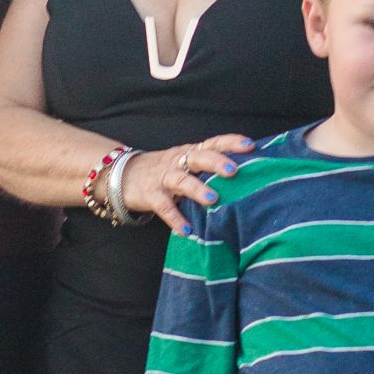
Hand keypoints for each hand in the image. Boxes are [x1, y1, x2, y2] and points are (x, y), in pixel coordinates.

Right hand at [122, 135, 251, 234]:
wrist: (123, 174)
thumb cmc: (165, 171)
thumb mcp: (186, 164)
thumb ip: (208, 168)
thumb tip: (246, 178)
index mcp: (190, 152)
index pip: (213, 143)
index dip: (231, 143)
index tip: (250, 146)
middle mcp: (178, 161)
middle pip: (198, 158)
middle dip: (216, 163)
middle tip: (234, 171)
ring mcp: (164, 178)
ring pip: (181, 180)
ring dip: (197, 189)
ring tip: (213, 199)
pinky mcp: (151, 194)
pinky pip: (163, 207)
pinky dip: (175, 218)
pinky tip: (186, 230)